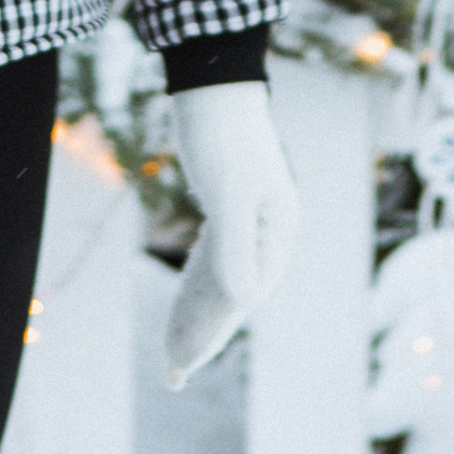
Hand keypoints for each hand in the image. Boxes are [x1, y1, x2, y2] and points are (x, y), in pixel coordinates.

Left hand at [164, 84, 299, 388]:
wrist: (215, 83)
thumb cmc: (224, 135)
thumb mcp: (229, 192)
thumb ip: (236, 246)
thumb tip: (241, 302)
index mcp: (278, 230)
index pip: (246, 294)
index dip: (215, 330)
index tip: (186, 361)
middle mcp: (270, 228)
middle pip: (236, 292)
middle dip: (206, 330)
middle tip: (174, 370)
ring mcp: (250, 216)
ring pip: (224, 275)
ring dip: (201, 310)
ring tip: (178, 346)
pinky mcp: (228, 202)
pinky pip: (216, 254)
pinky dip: (200, 279)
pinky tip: (188, 295)